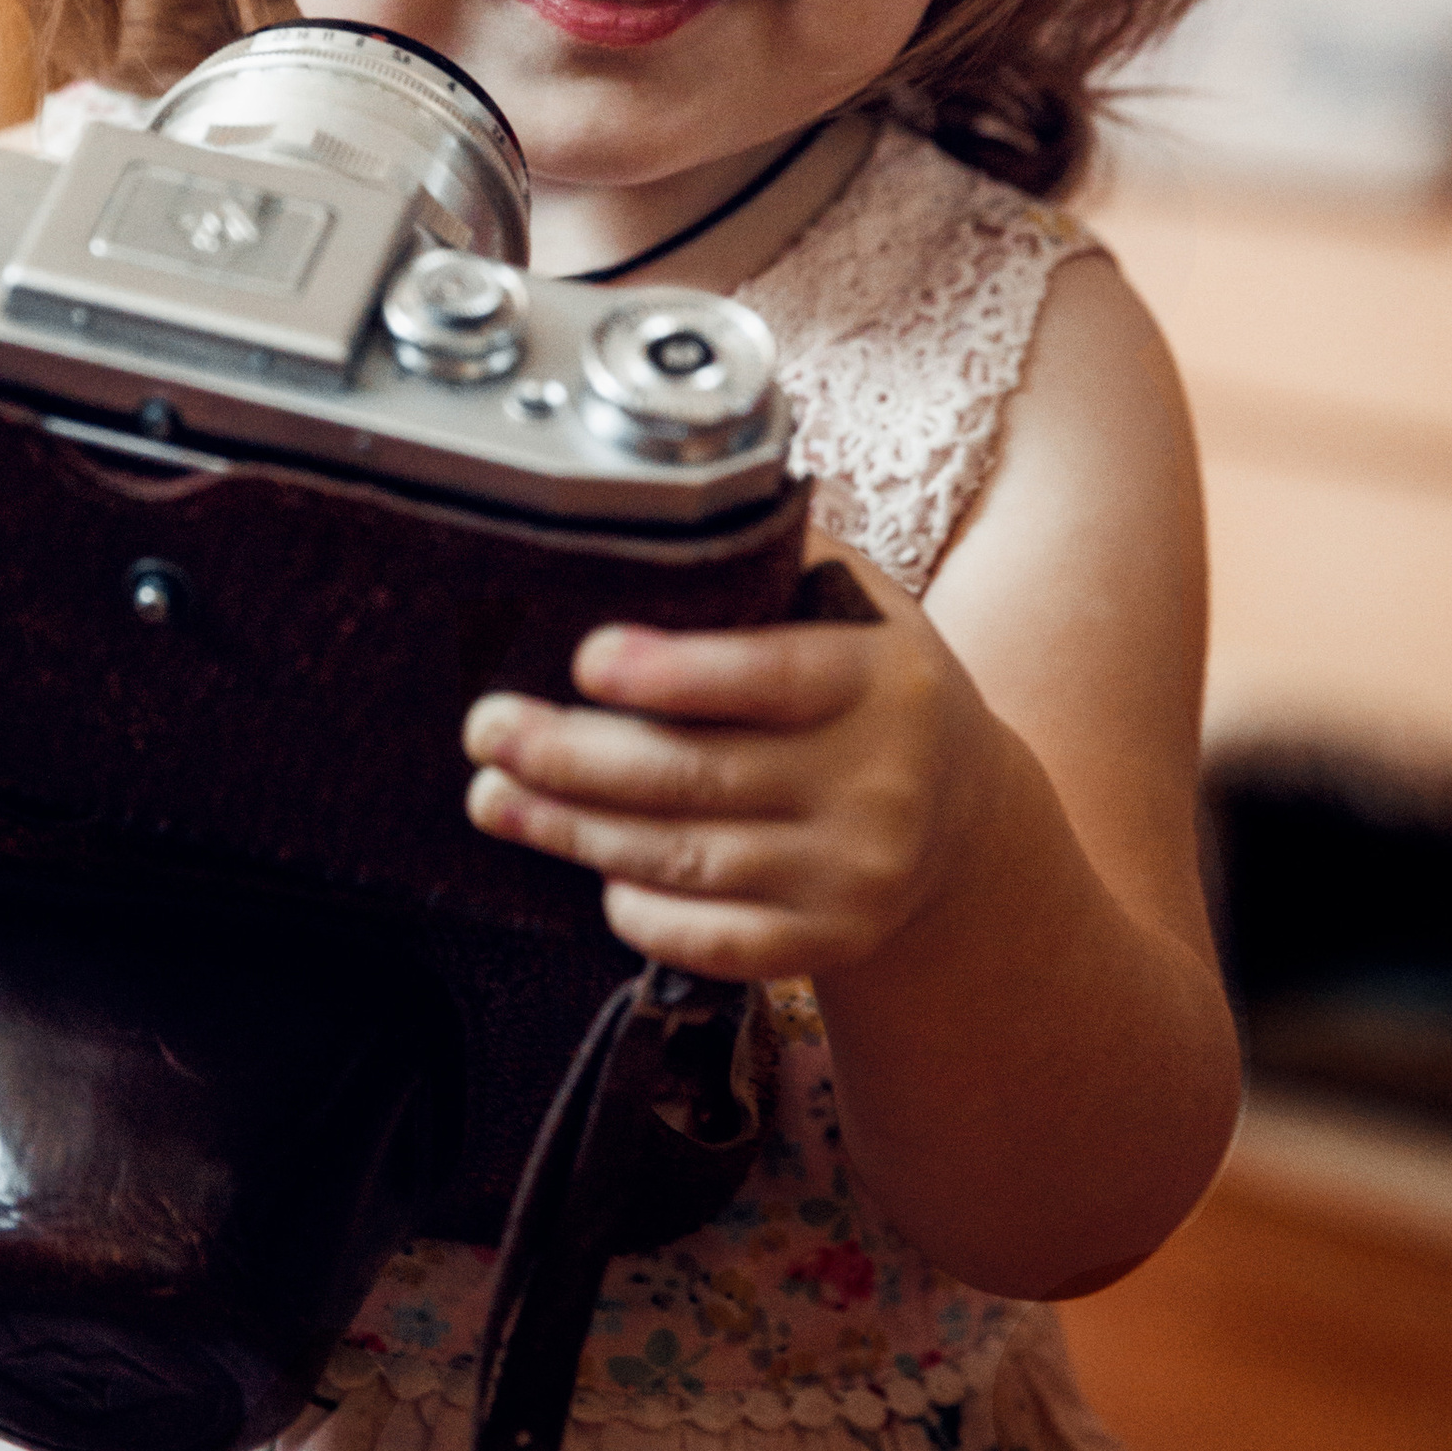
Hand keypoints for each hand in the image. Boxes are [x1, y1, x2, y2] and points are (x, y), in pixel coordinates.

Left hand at [461, 540, 978, 981]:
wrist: (966, 817)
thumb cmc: (870, 687)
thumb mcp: (856, 606)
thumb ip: (770, 562)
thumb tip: (649, 507)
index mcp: (879, 680)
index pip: (766, 677)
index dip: (669, 673)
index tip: (583, 659)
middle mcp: (877, 783)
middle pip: (697, 777)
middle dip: (570, 756)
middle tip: (486, 730)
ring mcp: (854, 875)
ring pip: (687, 858)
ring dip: (572, 829)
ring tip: (495, 796)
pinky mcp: (828, 942)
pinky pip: (713, 940)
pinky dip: (641, 909)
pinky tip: (590, 871)